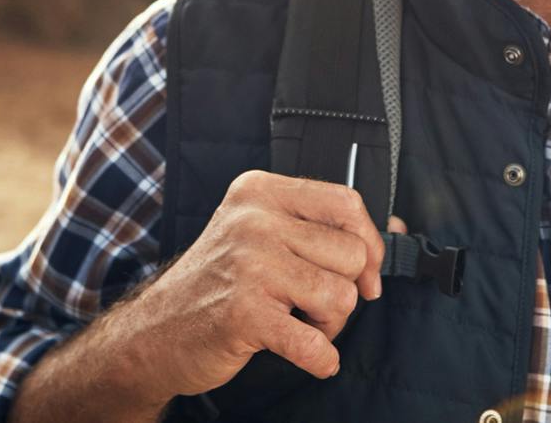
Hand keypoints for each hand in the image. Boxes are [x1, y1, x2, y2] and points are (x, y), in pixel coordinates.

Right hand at [134, 170, 405, 394]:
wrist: (153, 333)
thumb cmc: (219, 282)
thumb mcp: (262, 234)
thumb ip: (324, 227)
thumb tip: (396, 229)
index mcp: (261, 192)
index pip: (345, 203)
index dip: (369, 241)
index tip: (369, 272)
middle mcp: (254, 221)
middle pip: (350, 254)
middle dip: (345, 289)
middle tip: (315, 304)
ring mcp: (249, 266)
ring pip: (340, 296)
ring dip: (331, 323)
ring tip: (302, 323)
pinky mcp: (245, 315)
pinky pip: (315, 343)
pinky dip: (322, 359)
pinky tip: (312, 356)